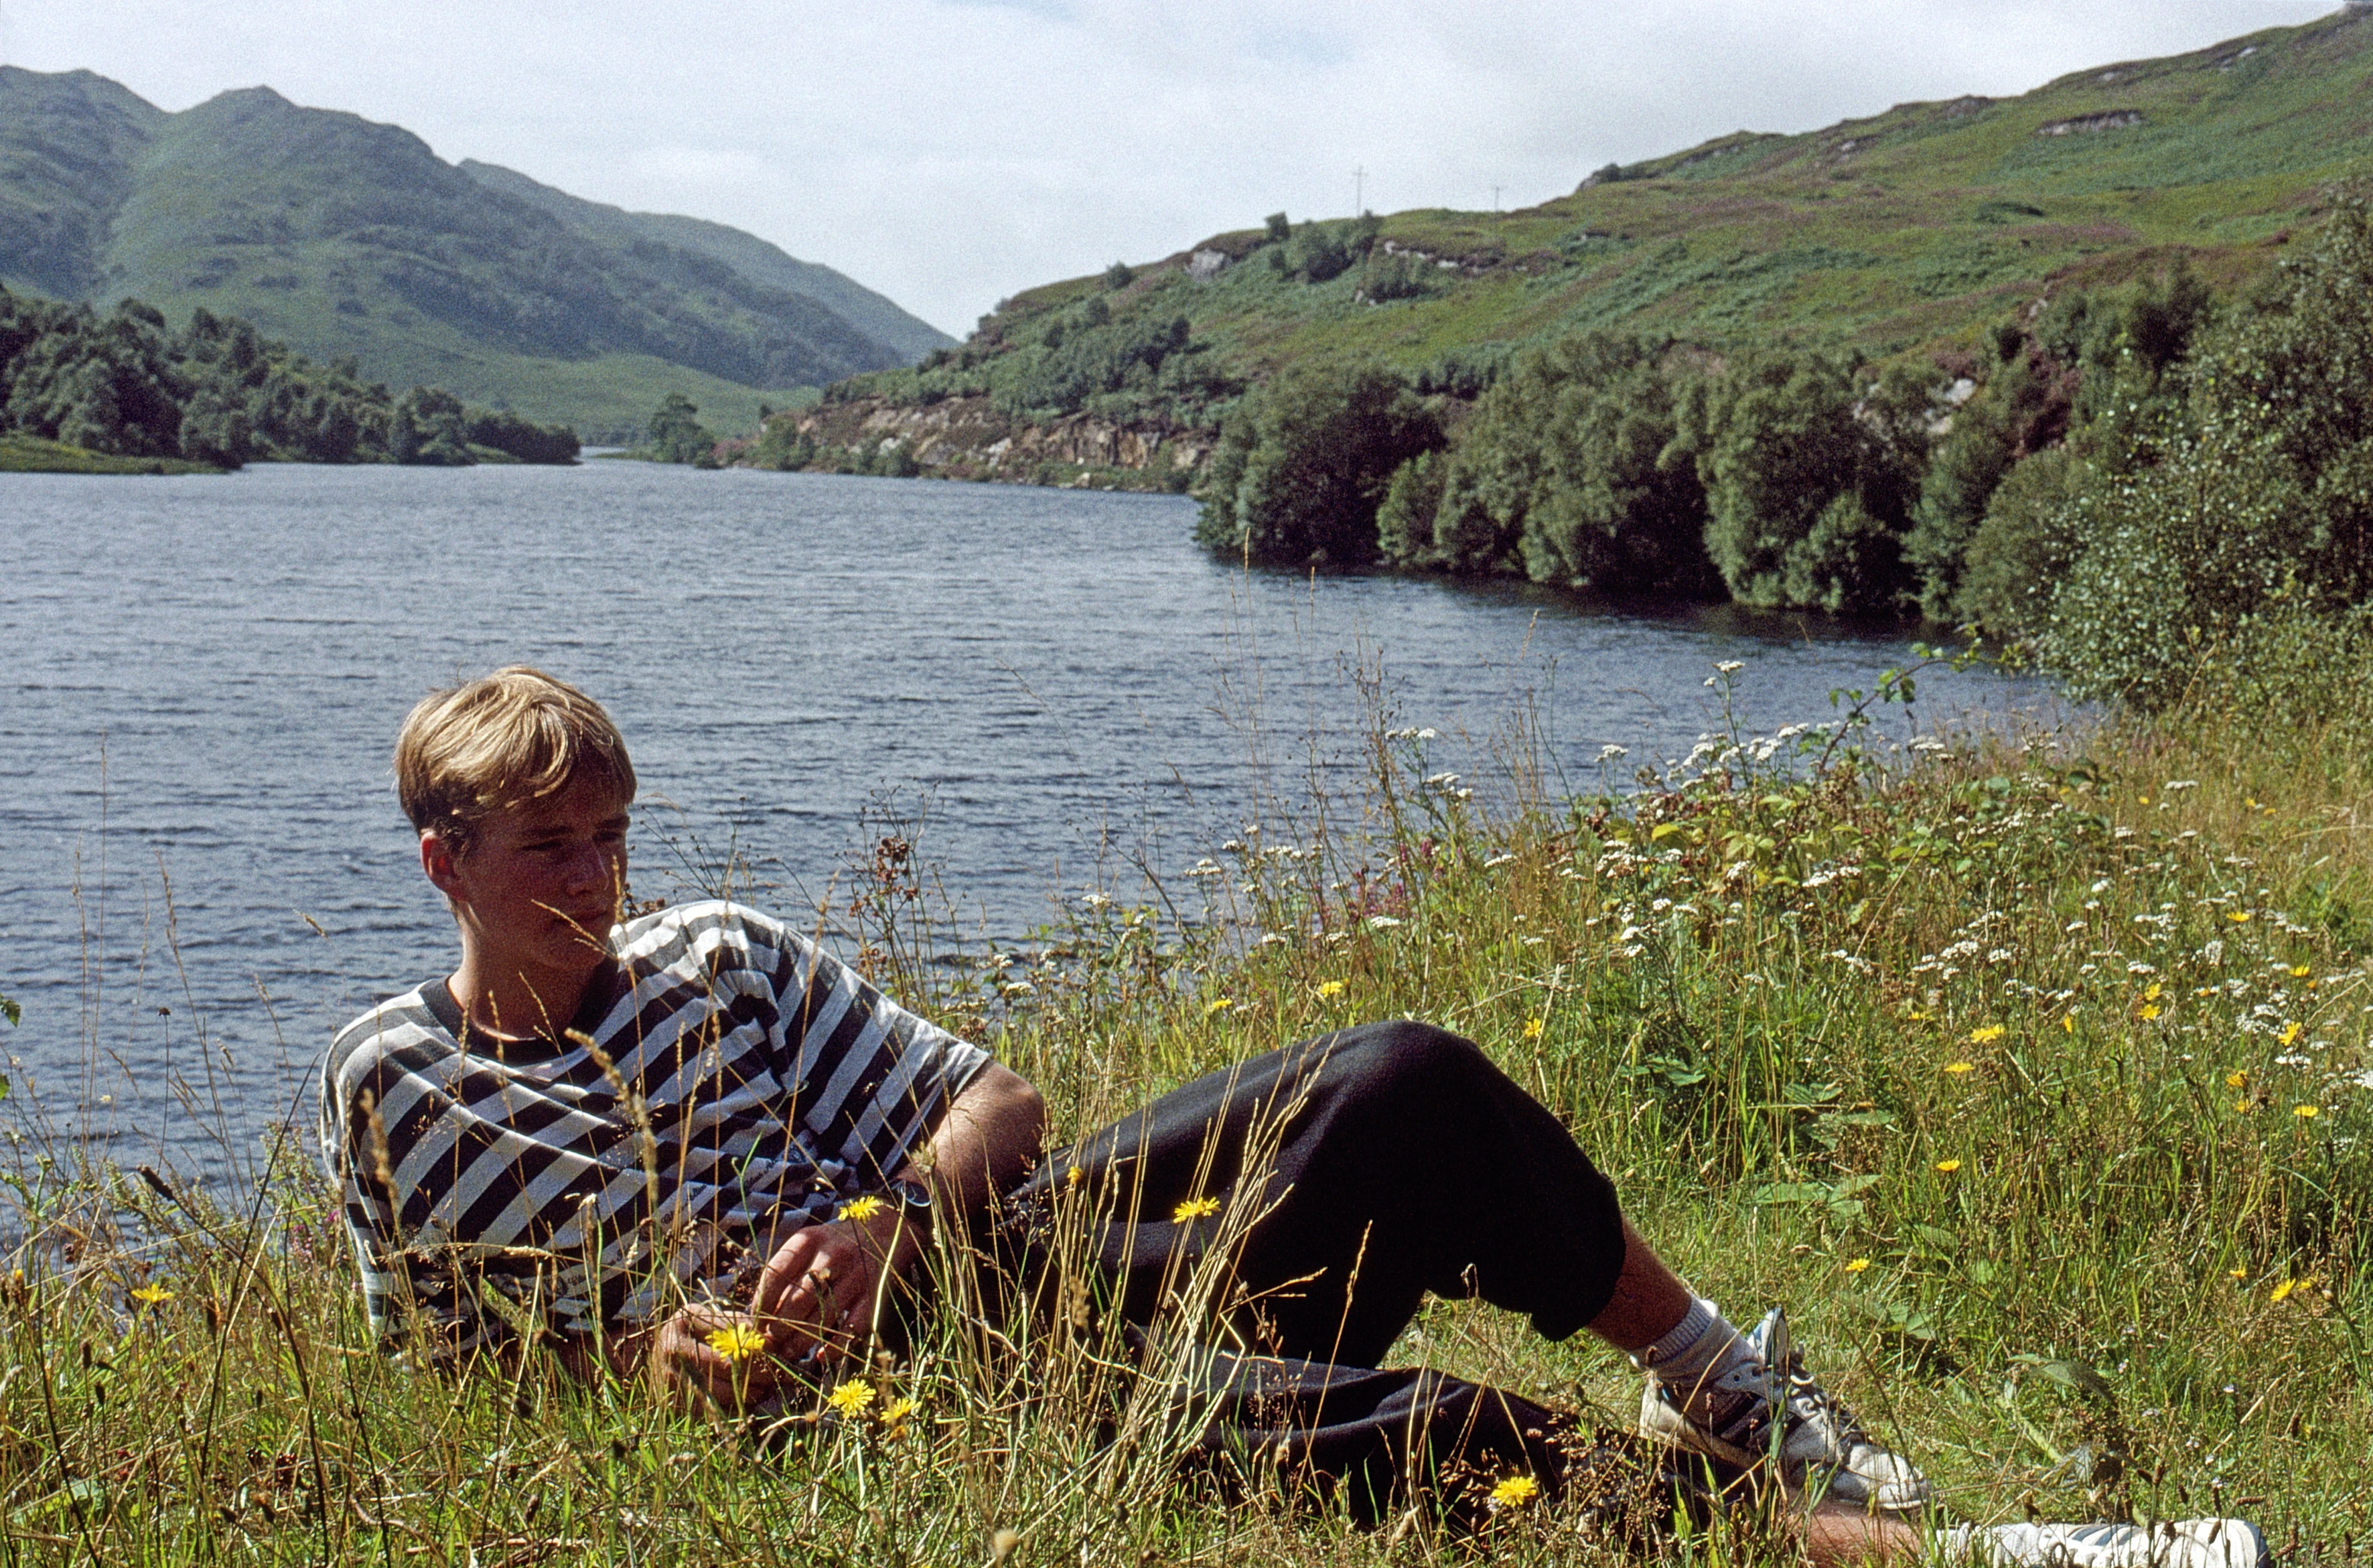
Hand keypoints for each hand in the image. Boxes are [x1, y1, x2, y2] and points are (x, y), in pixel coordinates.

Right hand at [642, 1305, 796, 1407]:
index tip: (773, 1354)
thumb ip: (738, 1325)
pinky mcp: (669, 1399)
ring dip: (743, 1393)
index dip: (754, 1347)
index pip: (727, 1337)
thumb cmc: (693, 1330)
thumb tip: (769, 1341)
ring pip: (716, 1391)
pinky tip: (741, 1402)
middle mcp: (672, 1349)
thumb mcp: (711, 1317)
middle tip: (772, 1377)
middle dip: (753, 1373)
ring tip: (762, 1391)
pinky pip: (704, 1408)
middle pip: (723, 1366)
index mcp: (684, 1321)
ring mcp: (668, 1376)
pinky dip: (726, 1407)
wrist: (658, 1350)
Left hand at [748, 1209, 920, 1364]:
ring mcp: (856, 1275)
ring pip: (823, 1317)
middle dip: (780, 1327)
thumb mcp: (809, 1243)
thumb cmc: (836, 1242)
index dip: (761, 1304)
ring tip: (789, 1353)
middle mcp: (832, 1255)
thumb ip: (785, 1270)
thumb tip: (758, 1312)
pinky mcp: (875, 1293)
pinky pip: (853, 1327)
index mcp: (809, 1240)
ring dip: (802, 1341)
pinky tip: (822, 1357)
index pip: (775, 1275)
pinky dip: (837, 1347)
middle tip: (771, 1341)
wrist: (888, 1228)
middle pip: (799, 1300)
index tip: (754, 1322)